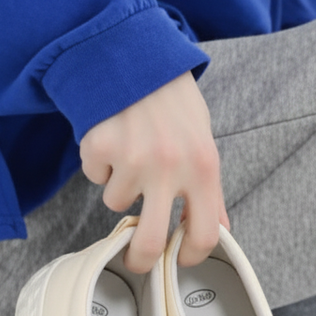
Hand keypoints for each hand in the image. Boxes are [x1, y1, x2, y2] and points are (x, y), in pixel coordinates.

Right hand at [79, 72, 229, 272]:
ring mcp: (132, 158)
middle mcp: (170, 167)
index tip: (180, 258)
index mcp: (204, 169)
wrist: (137, 55)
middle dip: (139, 260)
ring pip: (116, 204)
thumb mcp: (205, 145)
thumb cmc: (175, 104)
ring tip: (131, 154)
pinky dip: (100, 163)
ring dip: (120, 187)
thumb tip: (220, 231)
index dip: (191, 255)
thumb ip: (211, 192)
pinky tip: (113, 138)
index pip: (206, 234)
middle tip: (136, 261)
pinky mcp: (99, 146)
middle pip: (150, 241)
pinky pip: (95, 176)